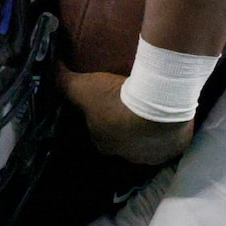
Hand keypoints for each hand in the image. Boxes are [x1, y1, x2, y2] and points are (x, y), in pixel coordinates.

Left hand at [58, 65, 193, 164]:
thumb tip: (50, 69)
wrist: (157, 104)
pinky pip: (171, 140)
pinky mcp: (175, 148)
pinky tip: (170, 115)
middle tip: (131, 103)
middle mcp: (128, 156)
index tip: (109, 102)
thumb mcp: (83, 86)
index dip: (102, 117)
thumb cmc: (116, 99)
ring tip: (153, 107)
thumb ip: (63, 80)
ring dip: (149, 129)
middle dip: (126, 125)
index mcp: (104, 144)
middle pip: (125, 139)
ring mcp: (154, 155)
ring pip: (149, 142)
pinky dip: (170, 130)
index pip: (98, 133)